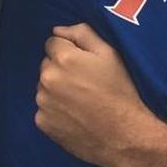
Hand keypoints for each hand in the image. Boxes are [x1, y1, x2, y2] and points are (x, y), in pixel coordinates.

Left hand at [35, 23, 155, 166]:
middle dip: (60, 69)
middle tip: (84, 83)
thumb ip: (82, 34)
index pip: (53, 43)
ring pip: (44, 87)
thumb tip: (57, 30)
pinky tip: (74, 116)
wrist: (124, 136)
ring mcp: (42, 102)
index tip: (84, 64)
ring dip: (56, 89)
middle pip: (47, 65)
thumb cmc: (120, 92)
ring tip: (80, 101)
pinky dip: (55, 110)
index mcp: (63, 58)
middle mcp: (47, 79)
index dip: (70, 51)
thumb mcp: (109, 54)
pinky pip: (44, 108)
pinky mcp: (42, 123)